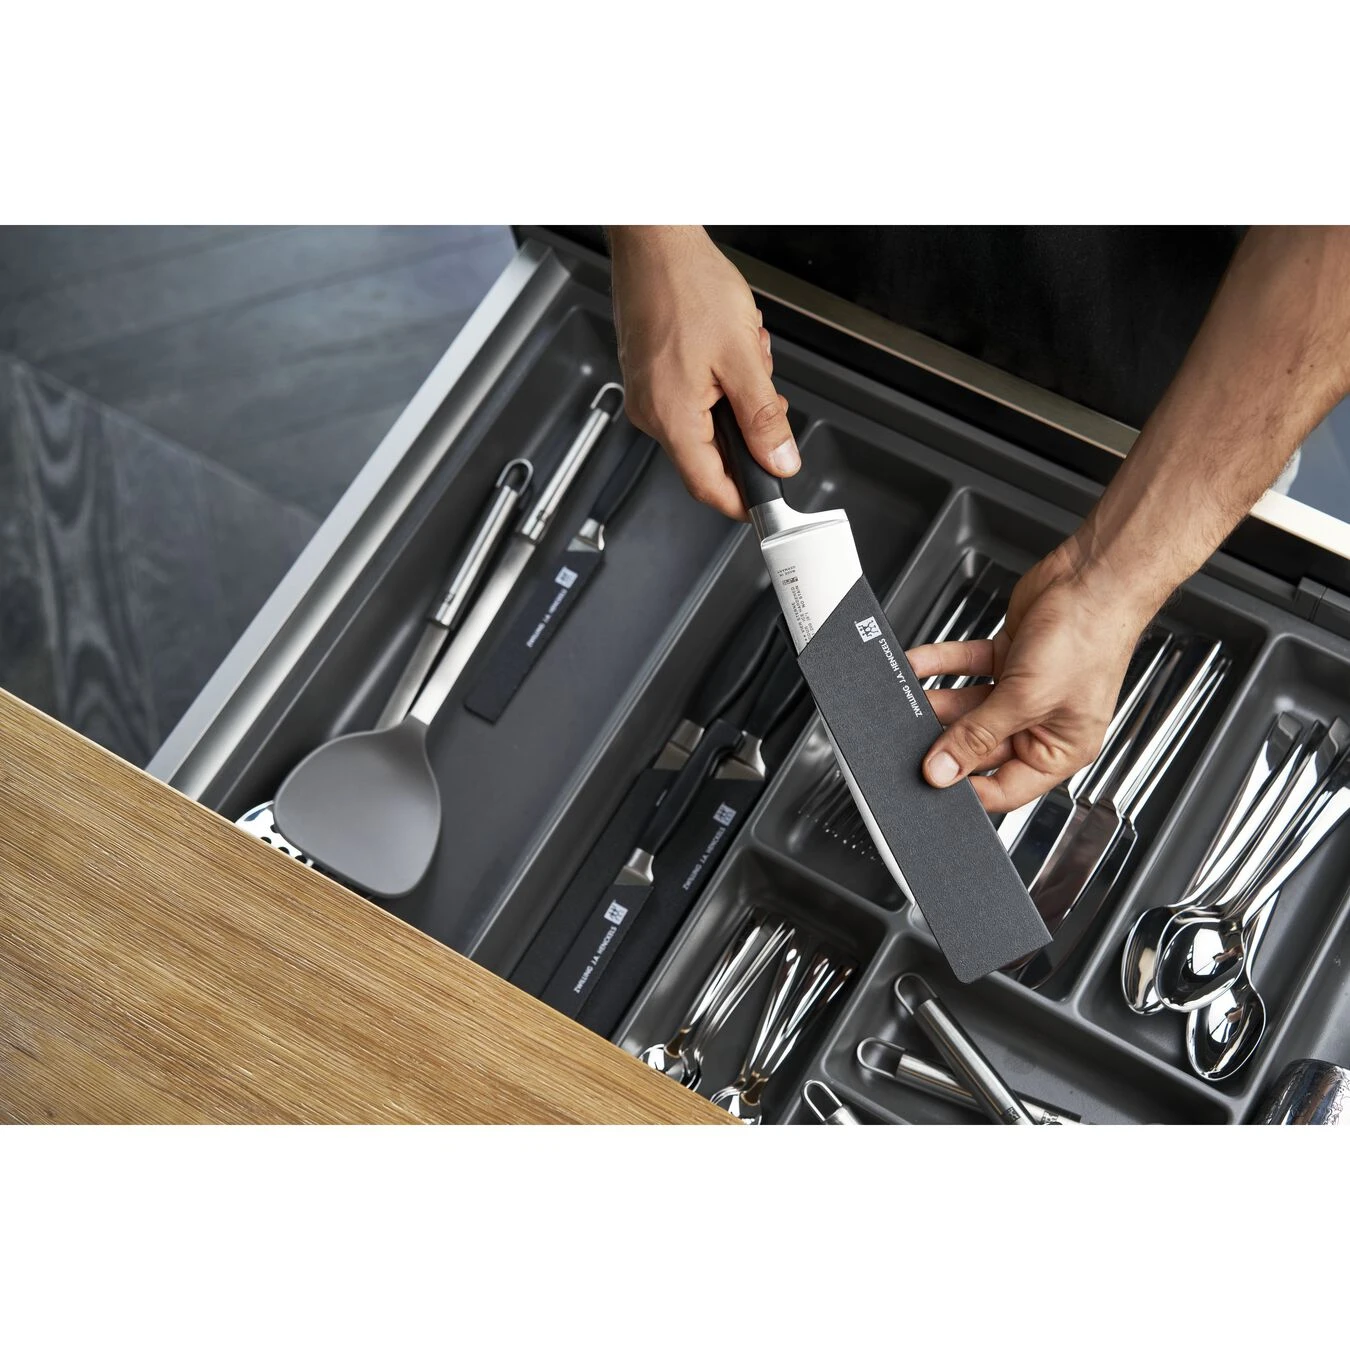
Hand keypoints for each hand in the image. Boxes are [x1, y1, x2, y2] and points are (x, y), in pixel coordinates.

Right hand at [609, 226, 798, 516]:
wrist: (654, 242)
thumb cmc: (687, 285)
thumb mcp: (743, 357)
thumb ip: (764, 419)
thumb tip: (779, 462)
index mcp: (671, 416)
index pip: (708, 486)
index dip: (743, 501)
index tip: (768, 504)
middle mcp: (651, 412)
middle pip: (708, 455)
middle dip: (746, 430)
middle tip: (766, 391)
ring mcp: (647, 395)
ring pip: (704, 423)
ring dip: (734, 398)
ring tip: (742, 351)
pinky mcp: (648, 377)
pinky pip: (691, 400)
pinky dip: (718, 382)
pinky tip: (724, 348)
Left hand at [907, 542, 1153, 811]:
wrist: (1095, 578)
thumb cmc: (1089, 639)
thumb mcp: (1026, 699)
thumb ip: (978, 734)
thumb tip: (943, 771)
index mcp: (1060, 749)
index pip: (1005, 788)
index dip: (967, 790)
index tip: (932, 785)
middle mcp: (1041, 722)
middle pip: (980, 747)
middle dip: (945, 740)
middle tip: (911, 740)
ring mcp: (1022, 689)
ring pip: (967, 707)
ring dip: (937, 701)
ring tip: (908, 702)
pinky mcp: (1008, 658)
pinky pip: (966, 668)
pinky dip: (941, 664)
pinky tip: (918, 664)